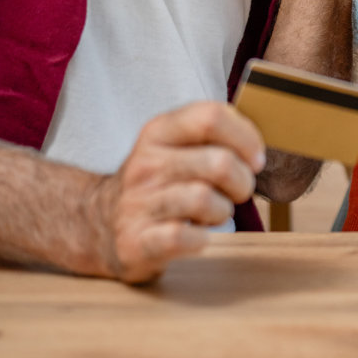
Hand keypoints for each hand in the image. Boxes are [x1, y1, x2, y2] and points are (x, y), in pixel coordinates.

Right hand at [87, 102, 265, 283]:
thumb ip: (213, 137)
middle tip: (237, 192)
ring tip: (213, 214)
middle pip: (219, 162)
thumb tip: (258, 151)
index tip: (255, 159)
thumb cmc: (157, 184)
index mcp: (159, 132)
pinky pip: (183, 237)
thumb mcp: (174, 146)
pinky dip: (201, 239)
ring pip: (206, 200)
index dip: (246, 138)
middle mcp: (146, 163)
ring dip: (223, 211)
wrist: (100, 225)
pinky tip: (197, 236)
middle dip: (243, 182)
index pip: (211, 116)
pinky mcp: (136, 241)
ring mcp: (138, 203)